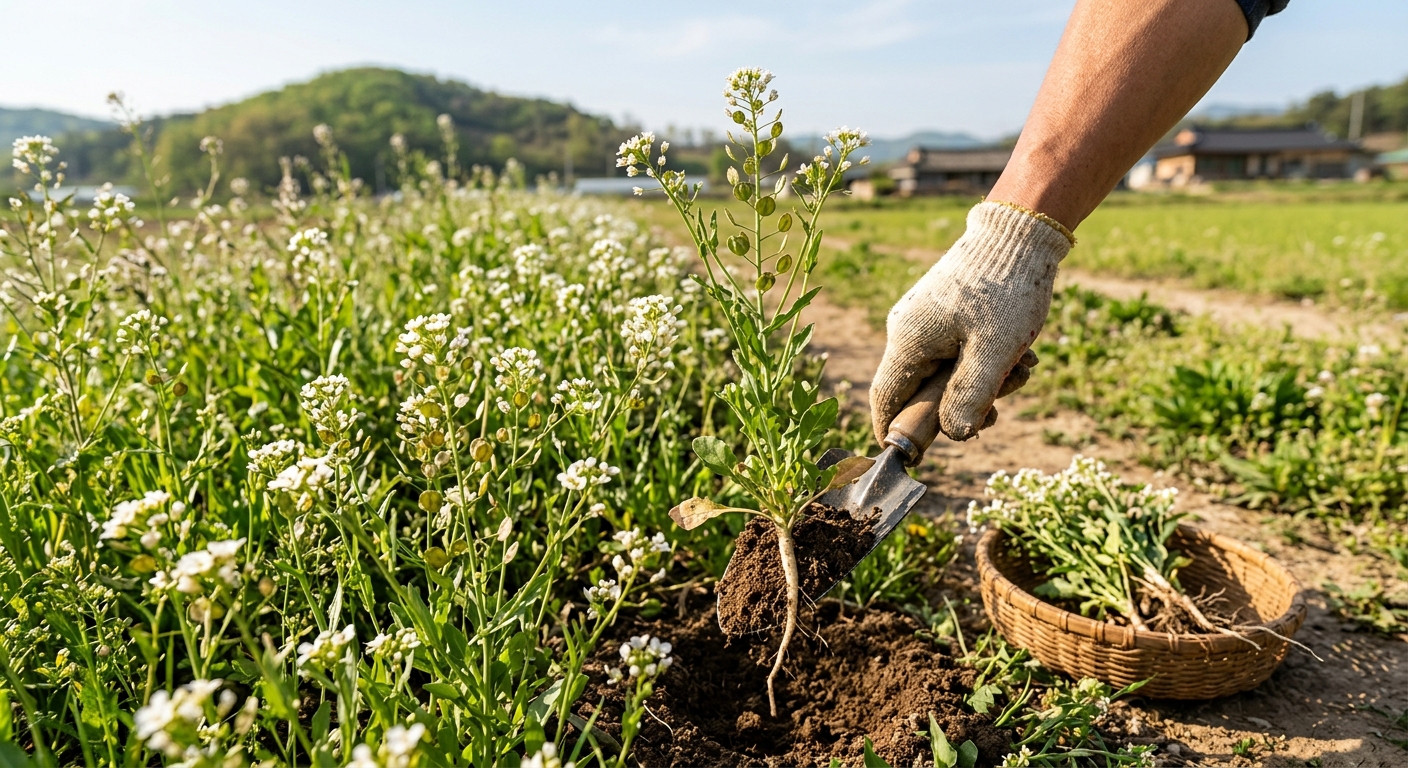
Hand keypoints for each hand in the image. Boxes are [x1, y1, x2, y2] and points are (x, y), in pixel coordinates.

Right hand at [870, 201, 1070, 443]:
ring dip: (984, 381)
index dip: (895, 432)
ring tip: (1022, 366)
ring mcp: (925, 319)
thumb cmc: (1007, 289)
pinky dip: (987, 360)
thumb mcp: (995, 352)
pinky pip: (959, 351)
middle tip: (1000, 407)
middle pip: (922, 390)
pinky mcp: (945, 311)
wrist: (1021, 230)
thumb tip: (954, 436)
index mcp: (908, 340)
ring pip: (947, 372)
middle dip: (963, 405)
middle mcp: (907, 329)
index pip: (885, 399)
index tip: (914, 458)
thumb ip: (970, 397)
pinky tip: (1018, 350)